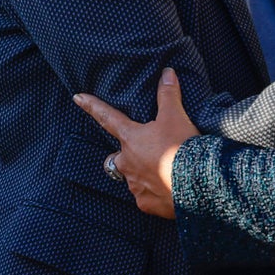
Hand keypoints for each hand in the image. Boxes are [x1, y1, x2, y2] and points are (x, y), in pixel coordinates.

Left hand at [73, 68, 196, 218]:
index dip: (92, 106)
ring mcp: (134, 185)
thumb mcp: (175, 116)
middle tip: (146, 152)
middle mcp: (126, 163)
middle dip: (125, 154)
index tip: (77, 98)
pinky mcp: (145, 203)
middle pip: (116, 157)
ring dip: (141, 173)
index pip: (107, 118)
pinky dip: (153, 191)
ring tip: (163, 170)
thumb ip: (168, 94)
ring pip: (130, 177)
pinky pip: (144, 196)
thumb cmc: (182, 146)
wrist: (197, 182)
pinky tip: (168, 187)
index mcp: (131, 138)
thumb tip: (167, 71)